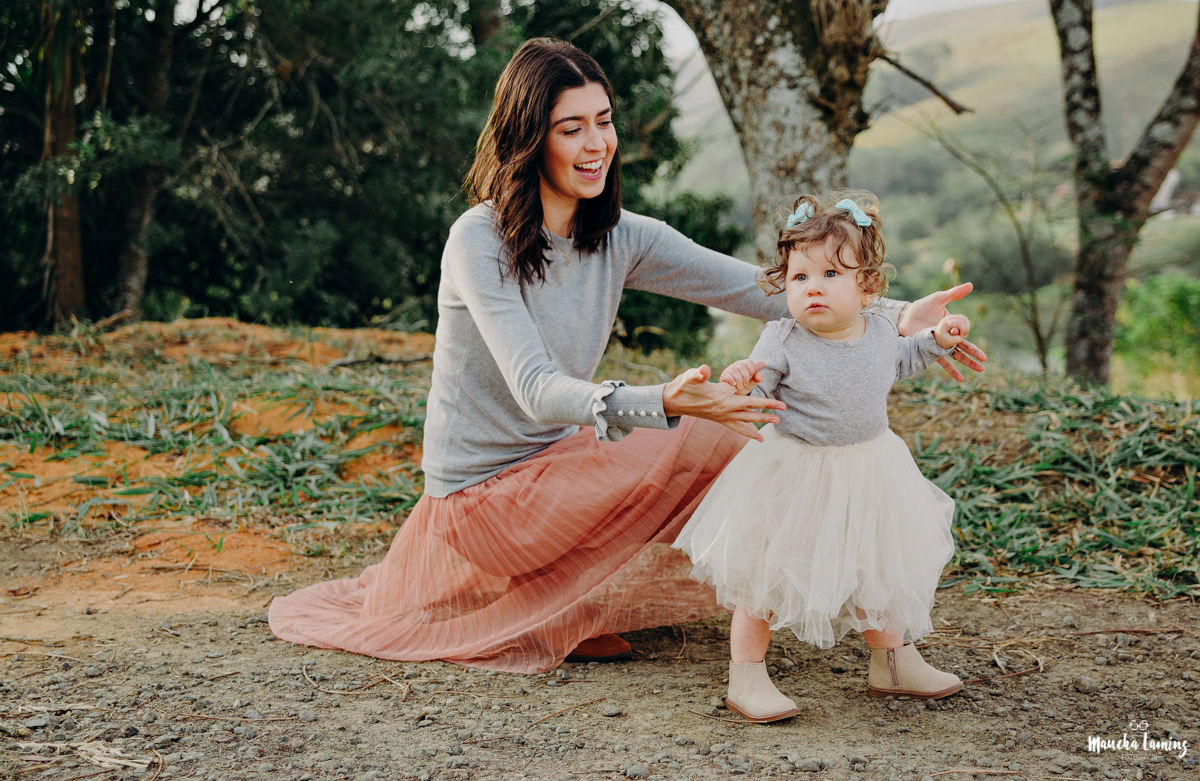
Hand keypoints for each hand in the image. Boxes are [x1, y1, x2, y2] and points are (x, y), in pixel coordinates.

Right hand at [662, 364, 784, 441]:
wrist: (672, 402)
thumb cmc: (682, 387)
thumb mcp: (689, 377)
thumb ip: (697, 373)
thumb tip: (703, 369)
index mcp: (720, 396)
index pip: (745, 393)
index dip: (760, 391)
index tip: (774, 392)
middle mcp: (724, 409)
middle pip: (750, 409)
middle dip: (768, 409)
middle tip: (784, 409)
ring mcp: (722, 417)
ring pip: (746, 420)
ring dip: (762, 421)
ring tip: (777, 422)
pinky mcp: (720, 420)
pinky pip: (737, 428)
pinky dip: (749, 433)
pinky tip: (759, 437)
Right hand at [719, 359, 764, 395]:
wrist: (736, 394)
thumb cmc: (745, 385)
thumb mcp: (753, 382)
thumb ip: (758, 375)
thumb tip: (763, 363)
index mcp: (745, 364)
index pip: (749, 362)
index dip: (751, 370)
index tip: (751, 377)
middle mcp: (737, 365)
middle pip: (742, 366)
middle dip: (745, 376)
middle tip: (746, 384)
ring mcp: (729, 369)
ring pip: (734, 370)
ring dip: (739, 380)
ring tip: (740, 387)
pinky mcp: (724, 375)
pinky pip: (727, 376)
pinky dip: (732, 381)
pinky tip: (734, 385)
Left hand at [898, 282, 986, 380]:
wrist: (904, 317)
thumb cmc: (921, 307)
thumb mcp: (938, 299)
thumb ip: (954, 294)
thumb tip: (971, 285)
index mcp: (952, 324)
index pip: (964, 330)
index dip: (963, 331)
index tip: (956, 329)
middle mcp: (948, 336)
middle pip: (965, 345)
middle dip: (975, 352)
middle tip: (985, 360)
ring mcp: (940, 344)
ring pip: (957, 355)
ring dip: (968, 363)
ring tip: (980, 370)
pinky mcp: (931, 350)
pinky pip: (943, 362)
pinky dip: (952, 370)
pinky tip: (960, 379)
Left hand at [934, 314, 970, 349]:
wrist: (938, 338)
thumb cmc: (943, 340)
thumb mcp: (949, 342)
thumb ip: (956, 339)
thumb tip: (962, 334)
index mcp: (945, 323)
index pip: (959, 323)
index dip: (963, 330)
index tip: (961, 336)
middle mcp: (948, 318)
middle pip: (963, 320)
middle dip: (966, 328)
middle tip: (963, 336)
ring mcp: (952, 317)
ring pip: (965, 319)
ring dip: (967, 327)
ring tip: (964, 334)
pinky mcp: (955, 318)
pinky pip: (964, 319)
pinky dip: (966, 325)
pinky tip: (964, 331)